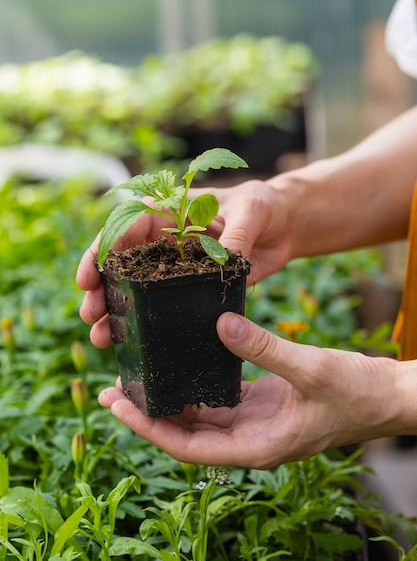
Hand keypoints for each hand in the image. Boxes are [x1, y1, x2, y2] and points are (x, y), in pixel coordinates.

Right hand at [76, 179, 293, 347]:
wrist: (285, 226)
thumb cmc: (264, 206)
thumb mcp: (252, 211)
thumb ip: (237, 234)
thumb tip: (226, 261)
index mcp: (169, 212)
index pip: (125, 228)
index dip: (101, 252)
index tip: (88, 277)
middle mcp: (165, 240)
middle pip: (122, 264)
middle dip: (102, 289)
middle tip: (90, 314)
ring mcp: (176, 266)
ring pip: (137, 289)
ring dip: (117, 311)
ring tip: (101, 337)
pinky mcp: (191, 288)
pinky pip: (165, 306)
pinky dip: (147, 323)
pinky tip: (134, 342)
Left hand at [98, 312, 400, 468]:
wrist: (388, 397)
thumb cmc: (358, 392)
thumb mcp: (310, 368)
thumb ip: (263, 348)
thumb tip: (217, 324)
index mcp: (259, 445)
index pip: (190, 446)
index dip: (151, 428)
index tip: (119, 407)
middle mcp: (251, 439)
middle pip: (187, 434)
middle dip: (148, 415)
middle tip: (112, 391)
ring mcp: (256, 422)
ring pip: (201, 417)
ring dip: (168, 400)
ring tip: (135, 379)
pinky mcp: (263, 403)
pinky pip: (220, 399)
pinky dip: (196, 387)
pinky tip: (179, 366)